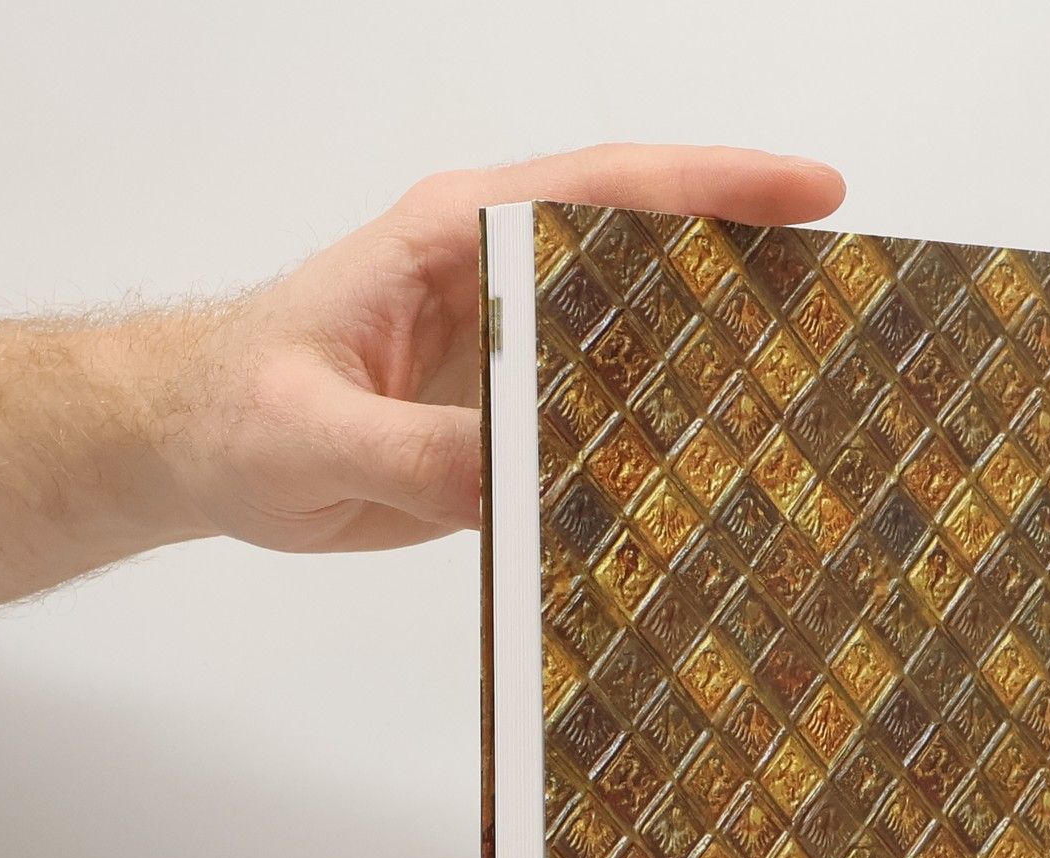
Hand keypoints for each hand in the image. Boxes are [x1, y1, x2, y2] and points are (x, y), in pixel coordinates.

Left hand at [166, 145, 846, 554]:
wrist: (198, 448)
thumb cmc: (236, 410)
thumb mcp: (310, 429)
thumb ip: (411, 449)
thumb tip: (518, 476)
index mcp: (458, 241)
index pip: (604, 191)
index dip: (711, 186)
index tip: (810, 194)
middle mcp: (504, 285)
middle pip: (650, 256)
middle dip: (751, 266)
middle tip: (851, 303)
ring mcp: (518, 357)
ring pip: (641, 345)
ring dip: (722, 364)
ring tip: (819, 393)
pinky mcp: (517, 425)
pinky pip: (610, 429)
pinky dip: (669, 447)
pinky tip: (721, 479)